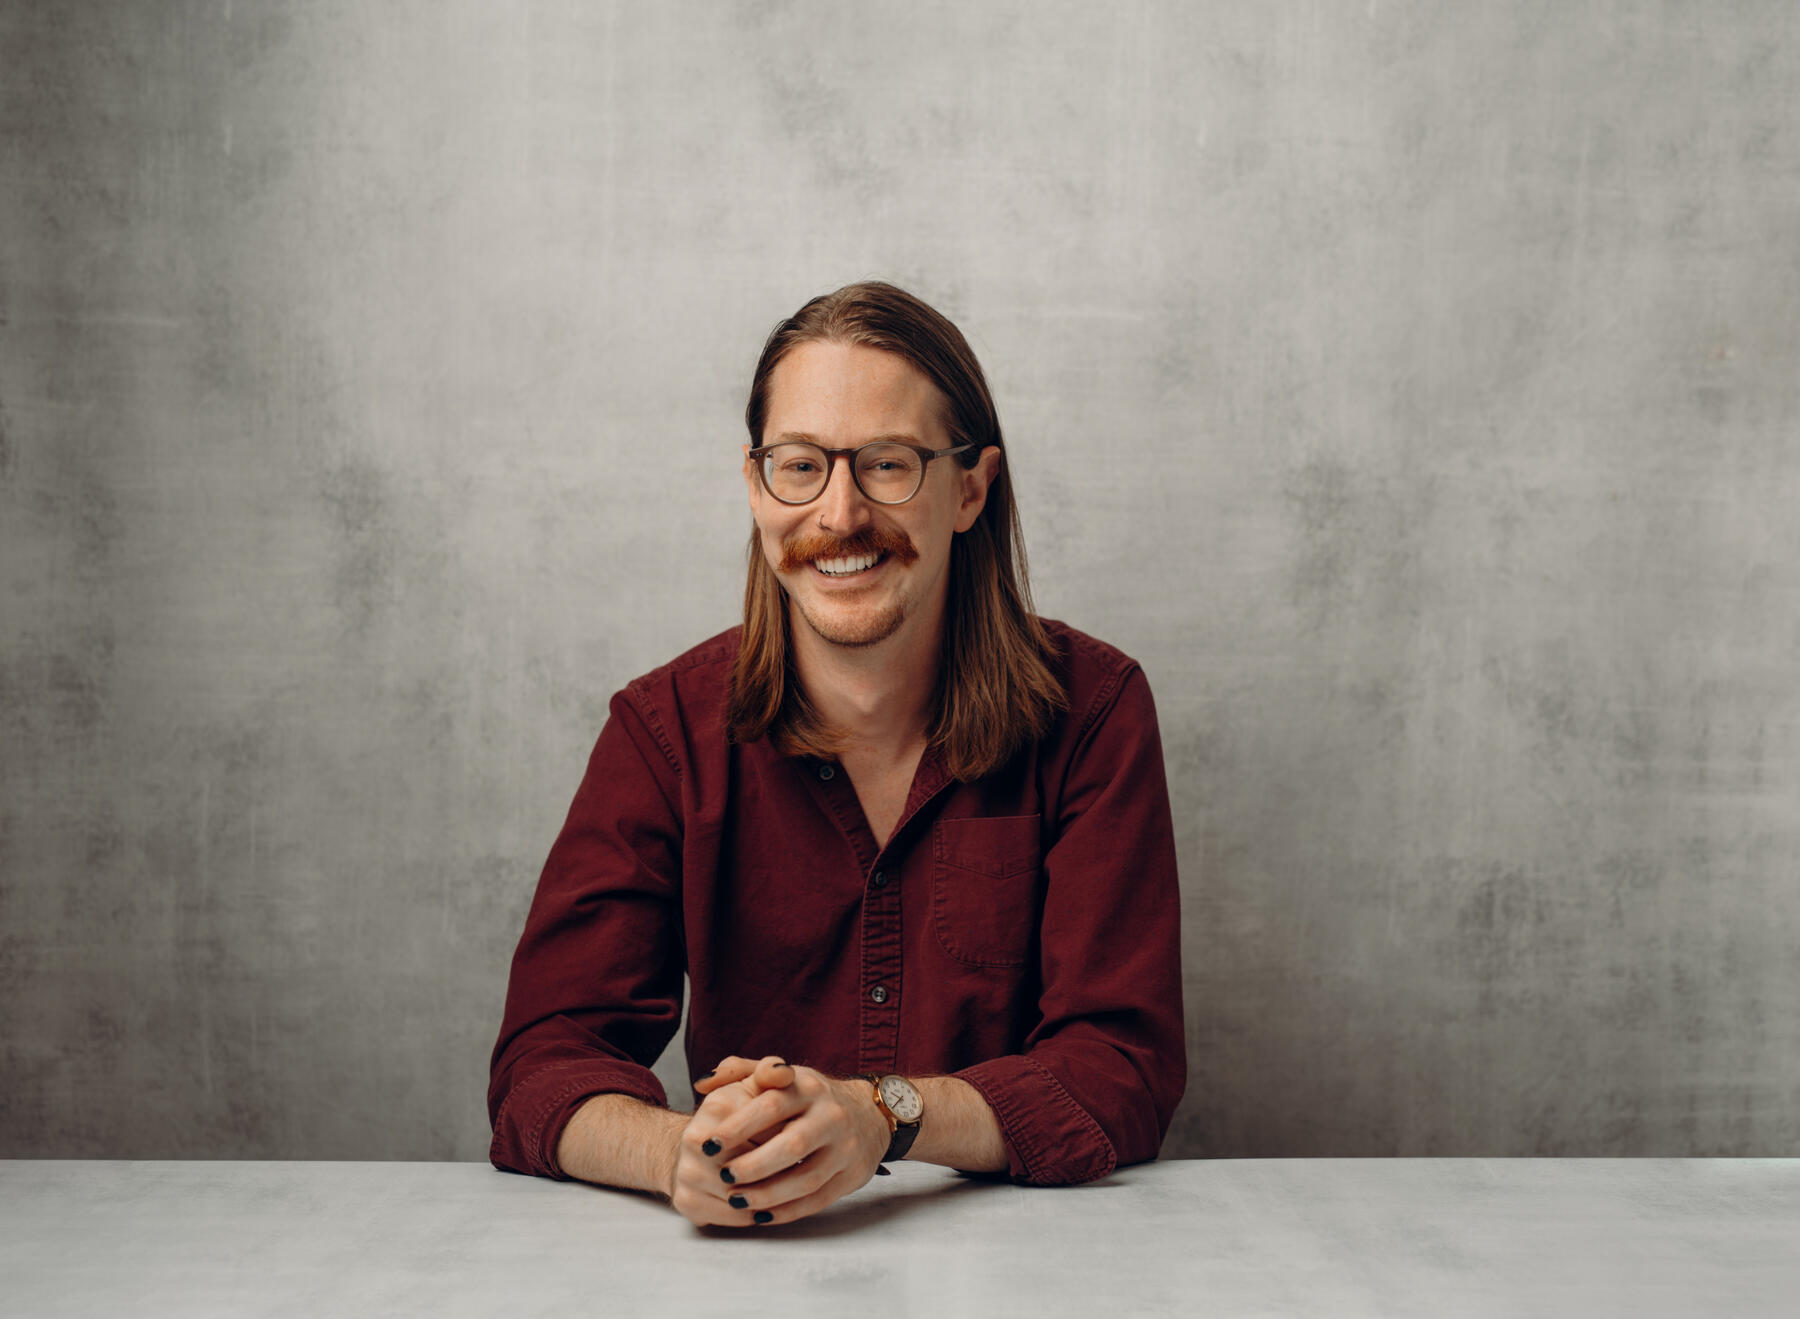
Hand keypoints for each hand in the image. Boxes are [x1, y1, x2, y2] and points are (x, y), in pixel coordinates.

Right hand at [668, 1055, 796, 1226]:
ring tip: (794, 1193)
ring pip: (746, 1196)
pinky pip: (733, 1217)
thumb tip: (782, 1071)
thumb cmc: (737, 1115)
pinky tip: (770, 1208)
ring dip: (773, 1199)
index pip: (768, 1131)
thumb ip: (770, 1073)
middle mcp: (695, 1139)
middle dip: (784, 1172)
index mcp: (716, 1105)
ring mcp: (688, 1173)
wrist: (699, 1147)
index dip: (789, 1139)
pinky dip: (755, 1215)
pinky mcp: (687, 1202)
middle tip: (807, 1174)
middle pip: (757, 1166)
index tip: (807, 1143)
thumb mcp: (753, 1087)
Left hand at [695, 1065, 890, 1226]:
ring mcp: (845, 1148)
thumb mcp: (782, 1074)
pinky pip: (818, 1199)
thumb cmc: (809, 1097)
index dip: (739, 1126)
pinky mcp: (852, 1176)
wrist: (869, 1113)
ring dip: (768, 1194)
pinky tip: (761, 1215)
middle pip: (793, 1145)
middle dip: (754, 1164)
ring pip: (806, 1178)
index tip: (709, 1143)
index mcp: (808, 1087)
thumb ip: (740, 1072)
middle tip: (722, 1175)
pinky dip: (788, 1211)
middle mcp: (830, 1116)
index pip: (772, 1105)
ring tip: (736, 1200)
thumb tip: (702, 1084)